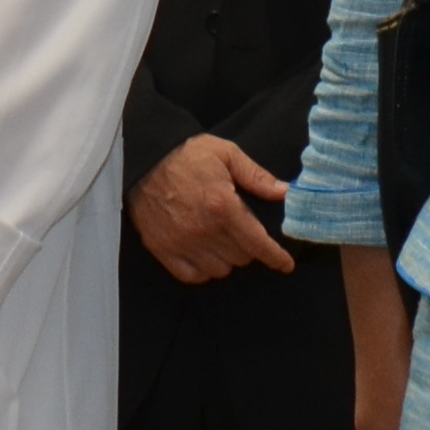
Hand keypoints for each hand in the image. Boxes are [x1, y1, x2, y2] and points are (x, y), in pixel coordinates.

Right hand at [127, 136, 296, 282]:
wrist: (143, 158)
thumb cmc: (187, 154)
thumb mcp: (226, 154)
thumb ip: (256, 176)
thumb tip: (285, 193)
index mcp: (223, 207)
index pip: (258, 244)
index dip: (276, 257)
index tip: (286, 264)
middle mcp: (204, 231)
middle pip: (241, 257)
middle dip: (250, 247)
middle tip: (244, 231)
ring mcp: (181, 243)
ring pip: (220, 269)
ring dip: (228, 258)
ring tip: (224, 240)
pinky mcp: (162, 249)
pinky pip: (193, 276)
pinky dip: (204, 269)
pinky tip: (205, 254)